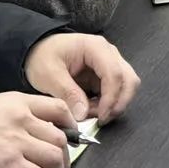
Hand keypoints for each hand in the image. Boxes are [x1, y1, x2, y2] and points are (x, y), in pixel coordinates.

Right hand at [0, 92, 73, 167]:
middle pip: (60, 136)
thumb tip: (26, 129)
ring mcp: (17, 141)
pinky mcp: (9, 164)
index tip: (72, 135)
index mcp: (17, 102)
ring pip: (55, 157)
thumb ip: (11, 115)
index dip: (70, 124)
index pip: (57, 108)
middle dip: (67, 156)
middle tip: (64, 167)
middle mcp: (22, 119)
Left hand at [24, 33, 139, 124]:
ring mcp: (110, 63)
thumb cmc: (43, 56)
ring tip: (91, 114)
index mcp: (96, 48)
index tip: (101, 116)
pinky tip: (90, 109)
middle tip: (102, 119)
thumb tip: (83, 114)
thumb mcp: (49, 75)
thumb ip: (67, 93)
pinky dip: (107, 104)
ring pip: (126, 86)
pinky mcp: (106, 74)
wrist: (39, 49)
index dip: (111, 97)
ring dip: (114, 104)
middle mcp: (109, 54)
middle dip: (119, 102)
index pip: (114, 73)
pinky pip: (115, 91)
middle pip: (129, 79)